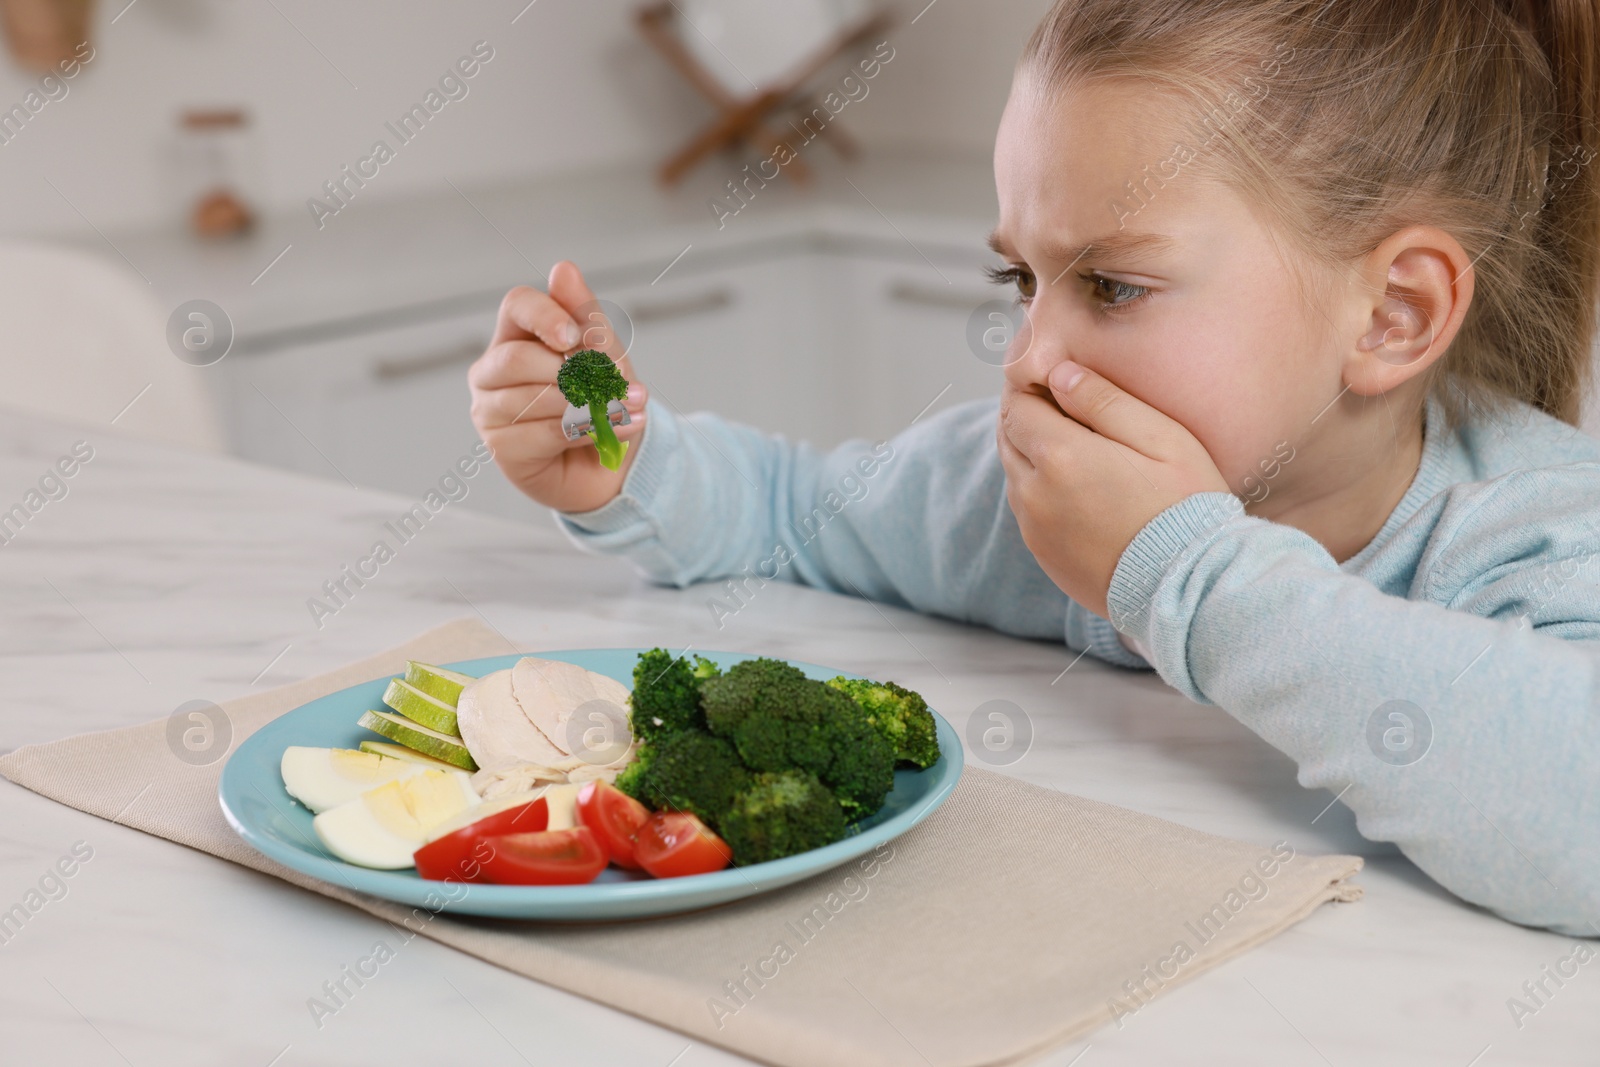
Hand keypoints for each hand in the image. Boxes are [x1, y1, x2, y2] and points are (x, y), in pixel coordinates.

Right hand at [469, 261, 648, 513]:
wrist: (608, 461)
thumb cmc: (599, 400)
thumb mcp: (603, 354)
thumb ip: (584, 316)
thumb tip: (563, 269)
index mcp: (515, 335)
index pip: (516, 305)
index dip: (545, 316)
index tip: (574, 338)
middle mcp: (491, 371)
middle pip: (518, 358)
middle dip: (574, 373)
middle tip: (619, 385)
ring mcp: (488, 411)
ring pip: (533, 398)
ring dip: (590, 405)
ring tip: (628, 408)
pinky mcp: (500, 448)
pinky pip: (544, 433)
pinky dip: (587, 430)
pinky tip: (611, 431)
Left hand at [995, 360, 1230, 618]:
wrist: (1191, 587)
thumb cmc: (1187, 505)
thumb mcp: (1161, 437)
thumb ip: (1105, 401)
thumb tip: (1060, 374)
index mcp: (1060, 456)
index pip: (1018, 406)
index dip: (1032, 387)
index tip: (1054, 379)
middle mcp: (1035, 494)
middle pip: (1009, 437)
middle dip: (1028, 416)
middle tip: (1060, 404)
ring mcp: (1035, 529)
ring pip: (1014, 474)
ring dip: (1032, 453)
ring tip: (1073, 444)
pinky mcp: (1043, 555)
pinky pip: (1027, 510)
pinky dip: (1039, 489)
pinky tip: (1077, 487)